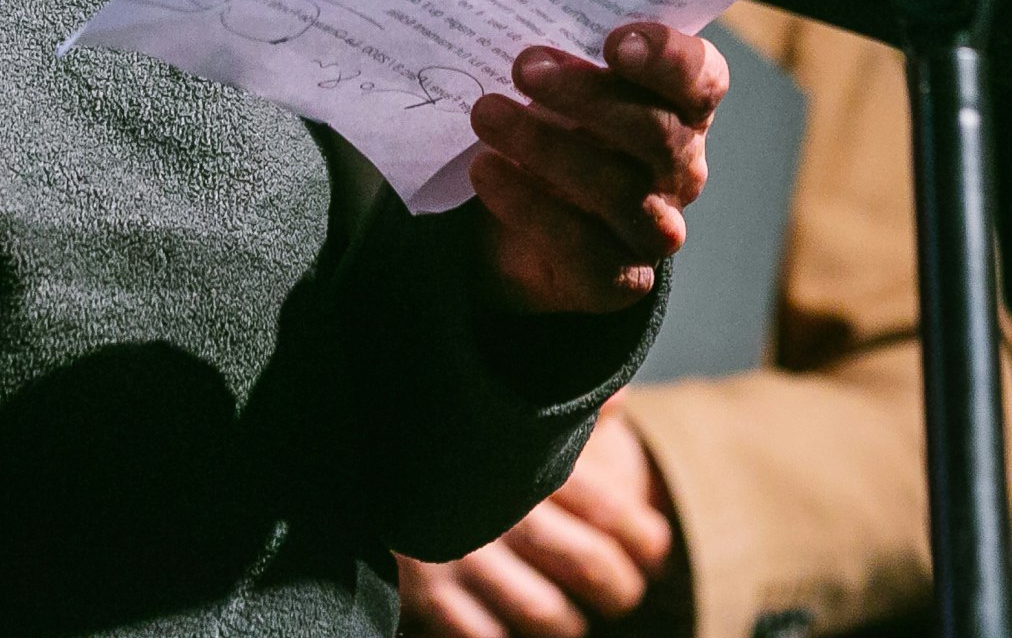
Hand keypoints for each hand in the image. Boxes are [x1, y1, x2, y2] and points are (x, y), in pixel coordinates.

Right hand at [395, 406, 676, 637]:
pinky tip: (517, 629)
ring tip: (573, 618)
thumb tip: (620, 398)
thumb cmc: (448, 438)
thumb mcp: (505, 412)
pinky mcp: (425, 595)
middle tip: (624, 591)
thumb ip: (564, 411)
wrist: (355, 455)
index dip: (646, 538)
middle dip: (619, 587)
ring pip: (546, 612)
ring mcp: (459, 556)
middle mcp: (496, 509)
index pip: (610, 510)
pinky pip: (485, 636)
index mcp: (522, 460)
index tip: (656, 549)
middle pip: (590, 565)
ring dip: (569, 623)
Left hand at [471, 22, 727, 315]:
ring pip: (621, 191)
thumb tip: (516, 14)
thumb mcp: (558, 80)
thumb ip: (562, 52)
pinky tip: (486, 172)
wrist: (517, 212)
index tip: (614, 42)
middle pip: (657, 133)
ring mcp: (655, 228)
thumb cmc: (549, 122)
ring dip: (547, 148)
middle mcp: (682, 168)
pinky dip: (530, 206)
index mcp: (682, 107)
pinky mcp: (619, 280)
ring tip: (486, 114)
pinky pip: (585, 250)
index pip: (704, 79)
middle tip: (524, 67)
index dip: (669, 59)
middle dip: (587, 97)